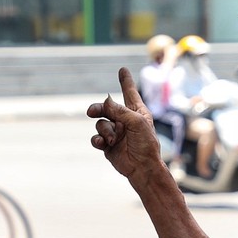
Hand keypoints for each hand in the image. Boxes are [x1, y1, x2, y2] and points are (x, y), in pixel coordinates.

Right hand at [87, 67, 164, 181]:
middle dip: (98, 109)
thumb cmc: (146, 144)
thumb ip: (120, 110)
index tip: (122, 69)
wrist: (142, 168)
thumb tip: (105, 101)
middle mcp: (125, 121)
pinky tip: (103, 143)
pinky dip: (97, 139)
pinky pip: (96, 138)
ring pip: (100, 124)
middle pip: (106, 108)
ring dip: (104, 130)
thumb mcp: (137, 123)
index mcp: (136, 113)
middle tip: (92, 111)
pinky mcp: (107, 145)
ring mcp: (115, 133)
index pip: (129, 93)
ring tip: (112, 139)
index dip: (125, 81)